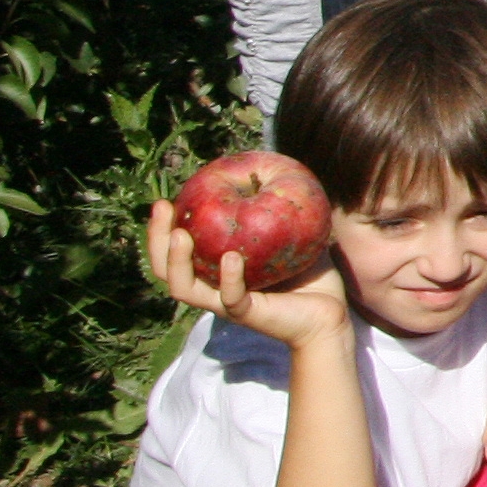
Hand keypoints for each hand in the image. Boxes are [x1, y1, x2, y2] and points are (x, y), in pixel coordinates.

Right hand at [142, 200, 345, 348]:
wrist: (330, 315)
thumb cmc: (310, 276)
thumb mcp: (291, 235)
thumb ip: (279, 209)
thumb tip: (273, 171)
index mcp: (216, 271)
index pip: (178, 251)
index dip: (163, 228)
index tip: (166, 199)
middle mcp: (213, 287)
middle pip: (166, 270)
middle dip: (156, 240)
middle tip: (162, 208)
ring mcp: (227, 303)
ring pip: (184, 289)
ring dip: (177, 262)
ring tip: (180, 235)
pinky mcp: (247, 314)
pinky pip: (231, 299)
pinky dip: (229, 279)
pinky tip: (231, 258)